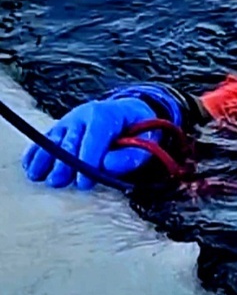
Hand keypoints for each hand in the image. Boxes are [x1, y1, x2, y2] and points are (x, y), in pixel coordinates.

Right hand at [22, 98, 156, 188]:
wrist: (128, 112)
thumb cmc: (139, 129)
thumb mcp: (148, 139)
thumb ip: (133, 154)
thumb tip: (106, 166)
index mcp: (106, 115)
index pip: (94, 137)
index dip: (88, 160)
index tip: (84, 182)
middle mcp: (83, 115)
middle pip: (70, 141)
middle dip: (64, 163)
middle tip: (59, 182)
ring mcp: (68, 121)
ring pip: (52, 140)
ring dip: (44, 159)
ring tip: (38, 176)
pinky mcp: (59, 129)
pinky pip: (44, 139)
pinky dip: (35, 153)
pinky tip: (30, 167)